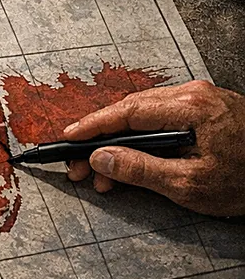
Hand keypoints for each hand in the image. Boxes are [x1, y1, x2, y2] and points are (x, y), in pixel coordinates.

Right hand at [64, 81, 244, 215]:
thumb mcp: (190, 184)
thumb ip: (140, 169)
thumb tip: (102, 159)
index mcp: (190, 106)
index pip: (126, 112)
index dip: (92, 127)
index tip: (69, 139)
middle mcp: (195, 94)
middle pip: (131, 112)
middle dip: (102, 141)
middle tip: (81, 168)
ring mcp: (203, 99)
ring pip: (145, 116)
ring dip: (121, 143)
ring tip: (105, 174)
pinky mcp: (208, 109)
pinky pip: (163, 118)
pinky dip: (142, 139)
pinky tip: (133, 160)